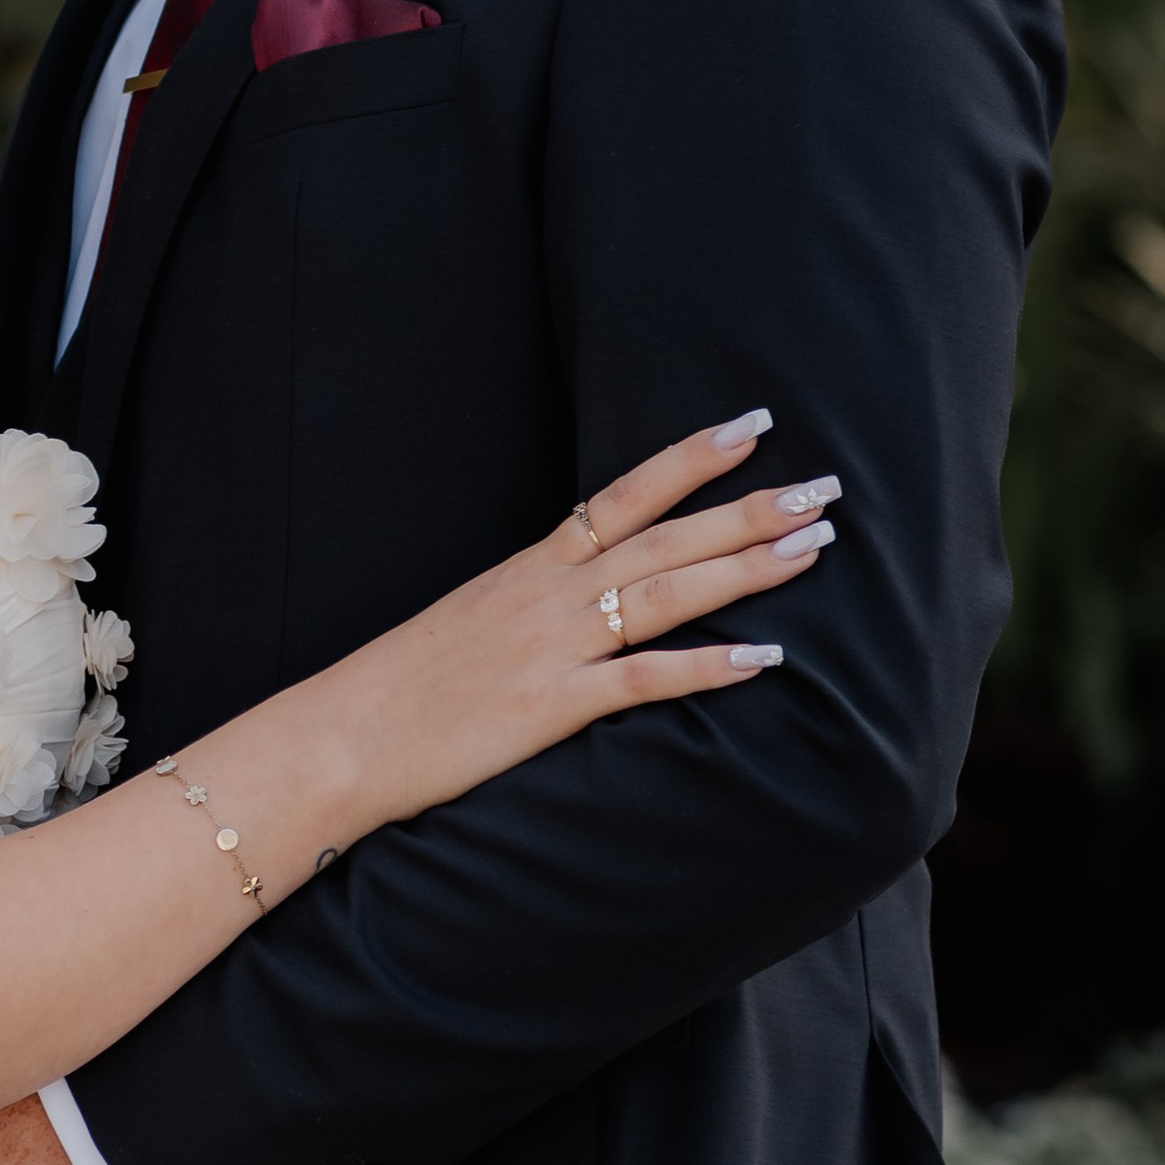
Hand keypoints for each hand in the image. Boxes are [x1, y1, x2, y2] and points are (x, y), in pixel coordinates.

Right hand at [371, 414, 838, 812]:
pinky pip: (640, 681)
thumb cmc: (400, 688)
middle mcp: (547, 596)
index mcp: (528, 570)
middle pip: (665, 537)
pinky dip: (704, 668)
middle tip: (825, 487)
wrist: (339, 736)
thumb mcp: (469, 623)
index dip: (690, 459)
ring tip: (812, 546)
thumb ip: (531, 606)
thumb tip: (584, 599)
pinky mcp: (547, 707)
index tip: (752, 427)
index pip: (623, 495)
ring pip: (665, 594)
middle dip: (748, 509)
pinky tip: (762, 659)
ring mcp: (550, 648)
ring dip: (744, 568)